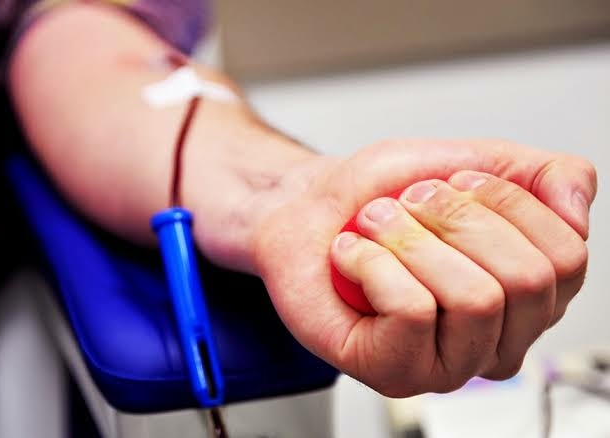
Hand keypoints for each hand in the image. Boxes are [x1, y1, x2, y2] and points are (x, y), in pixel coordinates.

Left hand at [250, 139, 595, 396]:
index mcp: (529, 294)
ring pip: (474, 298)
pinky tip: (352, 258)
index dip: (503, 201)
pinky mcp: (394, 372)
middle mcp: (498, 337)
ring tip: (374, 228)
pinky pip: (411, 312)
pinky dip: (372, 263)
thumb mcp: (473, 160)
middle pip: (526, 279)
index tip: (451, 183)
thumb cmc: (382, 193)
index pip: (567, 254)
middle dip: (453, 217)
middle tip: (405, 205)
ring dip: (409, 239)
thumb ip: (547, 177)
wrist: (308, 209)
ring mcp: (448, 362)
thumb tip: (579, 215)